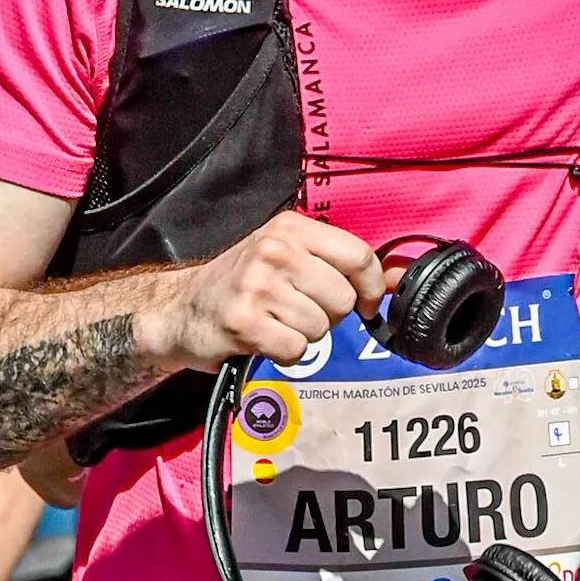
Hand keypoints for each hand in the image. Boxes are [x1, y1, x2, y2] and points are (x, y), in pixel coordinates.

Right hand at [161, 211, 385, 373]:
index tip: (367, 305)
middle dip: (328, 315)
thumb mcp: (290, 258)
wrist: (181, 311)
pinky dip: (285, 353)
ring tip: (275, 322)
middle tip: (296, 311)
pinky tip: (264, 339)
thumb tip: (398, 278)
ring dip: (303, 335)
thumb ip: (342, 265)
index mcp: (291, 227)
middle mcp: (274, 250)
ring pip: (321, 328)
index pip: (359, 256)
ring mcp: (257, 285)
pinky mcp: (244, 322)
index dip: (372, 288)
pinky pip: (296, 349)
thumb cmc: (243, 285)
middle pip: (343, 299)